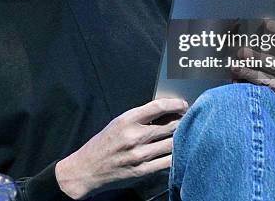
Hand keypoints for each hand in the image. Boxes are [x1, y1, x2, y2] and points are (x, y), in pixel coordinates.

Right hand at [55, 98, 188, 198]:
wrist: (86, 169)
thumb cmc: (103, 143)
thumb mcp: (118, 123)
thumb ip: (140, 118)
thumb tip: (165, 112)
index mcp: (127, 120)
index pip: (158, 107)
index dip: (175, 104)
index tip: (183, 104)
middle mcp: (134, 136)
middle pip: (170, 125)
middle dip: (183, 121)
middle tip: (188, 119)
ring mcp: (139, 155)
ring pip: (172, 143)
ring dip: (182, 138)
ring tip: (187, 133)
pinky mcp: (142, 170)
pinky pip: (168, 161)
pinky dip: (176, 154)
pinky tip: (179, 150)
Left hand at [231, 20, 274, 109]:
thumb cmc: (272, 70)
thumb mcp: (274, 55)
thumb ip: (268, 42)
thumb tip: (257, 24)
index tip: (267, 23)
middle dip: (257, 58)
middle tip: (241, 52)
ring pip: (267, 82)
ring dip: (249, 73)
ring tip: (234, 67)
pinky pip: (263, 97)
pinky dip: (249, 90)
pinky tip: (237, 84)